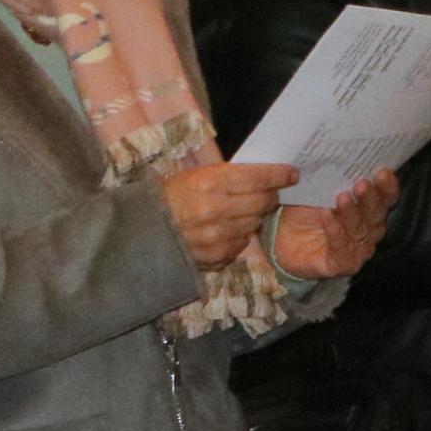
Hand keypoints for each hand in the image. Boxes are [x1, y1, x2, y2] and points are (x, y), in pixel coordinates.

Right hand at [160, 160, 296, 271]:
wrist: (138, 232)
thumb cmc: (166, 198)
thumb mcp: (192, 177)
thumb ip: (226, 176)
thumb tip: (262, 175)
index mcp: (209, 183)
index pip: (259, 178)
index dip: (279, 175)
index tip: (292, 174)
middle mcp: (216, 209)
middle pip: (263, 202)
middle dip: (270, 196)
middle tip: (270, 194)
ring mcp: (217, 236)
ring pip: (255, 223)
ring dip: (254, 217)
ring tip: (242, 212)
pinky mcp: (216, 256)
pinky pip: (241, 244)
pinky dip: (239, 236)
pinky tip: (226, 230)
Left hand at [272, 170, 397, 282]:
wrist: (281, 242)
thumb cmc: (304, 214)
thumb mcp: (317, 191)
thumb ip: (332, 178)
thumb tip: (335, 153)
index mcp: (369, 210)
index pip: (386, 199)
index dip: (387, 186)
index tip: (382, 171)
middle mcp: (369, 230)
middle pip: (377, 215)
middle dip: (370, 199)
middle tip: (360, 184)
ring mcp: (358, 249)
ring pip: (362, 230)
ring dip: (352, 213)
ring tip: (342, 197)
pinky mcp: (343, 264)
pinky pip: (343, 247)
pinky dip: (335, 231)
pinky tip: (327, 216)